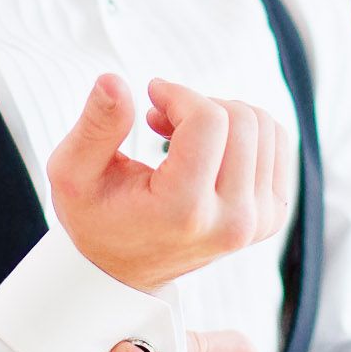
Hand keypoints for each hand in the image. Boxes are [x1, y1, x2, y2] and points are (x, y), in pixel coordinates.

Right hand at [47, 74, 294, 293]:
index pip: (208, 121)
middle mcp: (231, 221)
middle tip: (162, 119)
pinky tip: (208, 146)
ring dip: (221, 115)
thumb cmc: (97, 218)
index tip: (153, 98)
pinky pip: (276, 142)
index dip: (178, 94)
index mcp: (184, 212)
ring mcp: (258, 221)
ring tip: (182, 135)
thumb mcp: (73, 173)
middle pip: (240, 119)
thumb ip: (96, 126)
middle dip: (198, 104)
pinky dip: (242, 131)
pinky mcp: (272, 215)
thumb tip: (114, 81)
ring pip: (263, 125)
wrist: (124, 270)